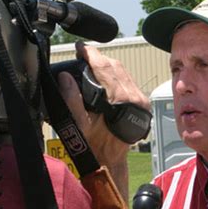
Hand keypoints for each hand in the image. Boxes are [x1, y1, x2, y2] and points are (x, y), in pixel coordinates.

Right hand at [58, 41, 149, 200]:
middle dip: (98, 57)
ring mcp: (141, 100)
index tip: (80, 47)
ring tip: (92, 63)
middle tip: (83, 54)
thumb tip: (64, 77)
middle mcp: (134, 97)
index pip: (104, 67)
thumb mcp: (78, 124)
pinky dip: (117, 75)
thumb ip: (71, 99)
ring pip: (124, 71)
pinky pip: (129, 81)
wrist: (110, 161)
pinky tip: (106, 76)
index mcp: (119, 100)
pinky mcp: (143, 103)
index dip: (90, 54)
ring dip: (108, 65)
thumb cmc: (94, 146)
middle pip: (116, 65)